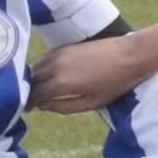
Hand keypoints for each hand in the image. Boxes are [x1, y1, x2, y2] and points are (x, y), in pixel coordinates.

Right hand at [28, 37, 145, 113]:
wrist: (131, 55)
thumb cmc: (115, 83)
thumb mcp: (91, 103)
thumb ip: (64, 107)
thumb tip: (43, 107)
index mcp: (62, 83)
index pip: (34, 95)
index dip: (28, 104)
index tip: (26, 110)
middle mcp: (56, 66)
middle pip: (32, 81)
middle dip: (28, 92)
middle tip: (28, 102)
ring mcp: (60, 54)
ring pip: (37, 67)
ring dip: (33, 79)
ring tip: (35, 90)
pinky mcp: (65, 46)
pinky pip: (46, 58)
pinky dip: (41, 67)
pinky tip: (46, 75)